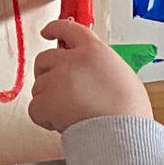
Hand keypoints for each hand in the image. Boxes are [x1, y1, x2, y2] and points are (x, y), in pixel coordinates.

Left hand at [28, 19, 153, 133]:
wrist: (123, 135)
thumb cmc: (129, 112)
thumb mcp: (121, 74)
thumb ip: (100, 65)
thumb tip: (90, 71)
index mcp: (93, 51)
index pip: (67, 29)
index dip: (54, 29)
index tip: (48, 32)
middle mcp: (71, 61)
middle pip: (44, 59)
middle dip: (46, 73)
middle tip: (57, 90)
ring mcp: (56, 80)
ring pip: (39, 86)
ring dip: (49, 100)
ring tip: (71, 114)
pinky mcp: (46, 101)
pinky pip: (35, 108)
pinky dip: (44, 118)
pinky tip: (62, 123)